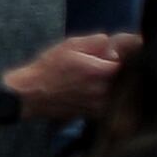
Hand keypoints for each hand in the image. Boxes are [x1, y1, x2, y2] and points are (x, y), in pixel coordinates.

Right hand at [10, 32, 131, 120]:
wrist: (30, 95)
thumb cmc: (48, 68)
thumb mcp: (70, 45)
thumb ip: (95, 41)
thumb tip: (112, 43)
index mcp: (101, 70)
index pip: (125, 59)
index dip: (116, 55)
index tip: (110, 53)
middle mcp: (105, 89)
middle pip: (120, 75)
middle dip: (109, 68)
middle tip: (91, 65)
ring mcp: (101, 104)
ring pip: (114, 89)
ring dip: (106, 82)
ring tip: (83, 79)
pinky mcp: (95, 114)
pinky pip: (106, 101)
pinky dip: (100, 95)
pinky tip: (83, 90)